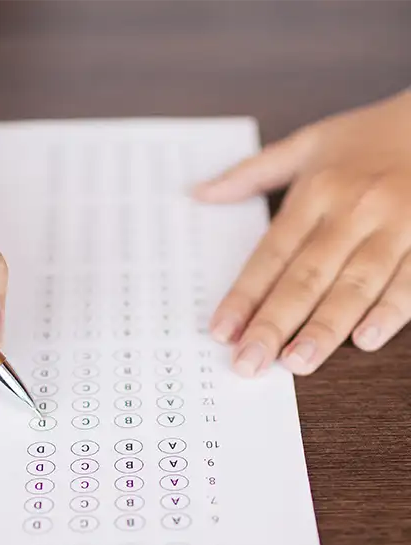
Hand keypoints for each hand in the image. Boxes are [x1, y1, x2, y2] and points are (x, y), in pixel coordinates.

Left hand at [194, 90, 410, 376]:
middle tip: (249, 363)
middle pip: (306, 277)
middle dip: (274, 324)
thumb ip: (252, 173)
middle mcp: (353, 211)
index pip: (270, 255)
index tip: (221, 331)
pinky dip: (390, 310)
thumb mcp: (308, 143)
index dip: (243, 296)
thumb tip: (198, 193)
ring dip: (326, 326)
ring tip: (298, 362)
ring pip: (356, 284)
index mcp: (316, 193)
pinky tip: (365, 340)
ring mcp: (397, 225)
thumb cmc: (370, 136)